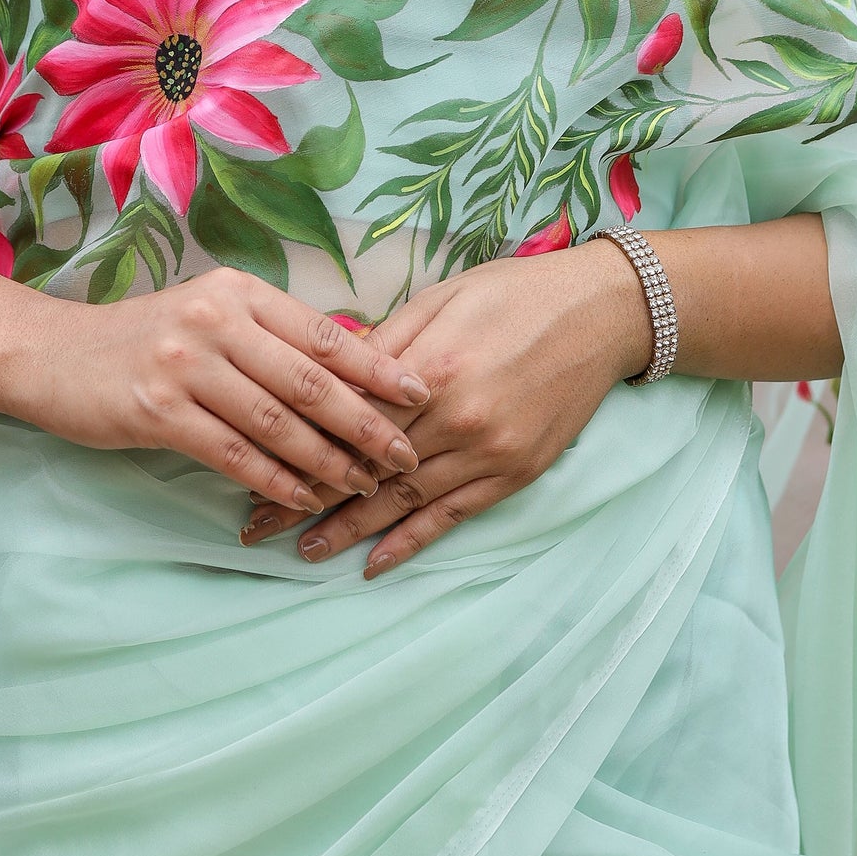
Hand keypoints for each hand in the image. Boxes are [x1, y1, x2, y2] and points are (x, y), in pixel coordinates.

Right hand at [0, 267, 432, 514]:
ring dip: (327, 460)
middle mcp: (216, 319)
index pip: (323, 332)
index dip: (377, 367)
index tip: (421, 392)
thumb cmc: (144, 338)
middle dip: (366, 422)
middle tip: (407, 453)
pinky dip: (274, 479)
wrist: (52, 354)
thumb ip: (270, 334)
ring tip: (363, 485)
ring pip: (276, 421)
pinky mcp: (157, 410)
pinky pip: (232, 453)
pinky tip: (303, 498)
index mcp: (239, 290)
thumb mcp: (210, 314)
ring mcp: (185, 363)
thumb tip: (353, 357)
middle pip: (310, 379)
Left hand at [239, 241, 648, 576]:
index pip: (349, 422)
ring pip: (404, 501)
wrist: (602, 312)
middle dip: (308, 499)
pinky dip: (411, 542)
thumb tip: (325, 374)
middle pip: (367, 468)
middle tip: (259, 528)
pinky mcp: (516, 473)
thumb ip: (385, 345)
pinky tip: (375, 563)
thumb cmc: (516, 292)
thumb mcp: (442, 299)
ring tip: (303, 552)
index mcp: (432, 368)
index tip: (255, 472)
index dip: (300, 449)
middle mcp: (458, 419)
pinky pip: (453, 516)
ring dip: (350, 530)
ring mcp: (489, 452)